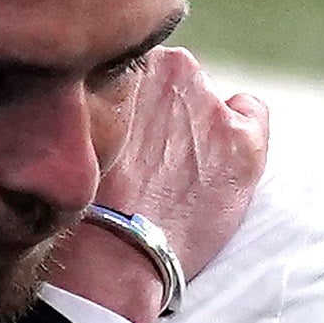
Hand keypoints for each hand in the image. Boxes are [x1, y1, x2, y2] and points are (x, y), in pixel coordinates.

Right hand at [47, 50, 269, 321]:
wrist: (110, 261)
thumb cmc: (80, 205)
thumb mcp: (71, 128)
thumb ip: (95, 95)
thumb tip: (103, 89)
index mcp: (122, 61)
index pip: (136, 66)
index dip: (132, 104)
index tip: (125, 134)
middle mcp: (170, 68)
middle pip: (175, 82)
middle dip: (167, 111)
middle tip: (146, 160)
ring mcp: (209, 104)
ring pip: (209, 101)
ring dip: (197, 128)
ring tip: (172, 177)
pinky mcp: (242, 141)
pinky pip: (252, 113)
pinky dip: (242, 134)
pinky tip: (215, 166)